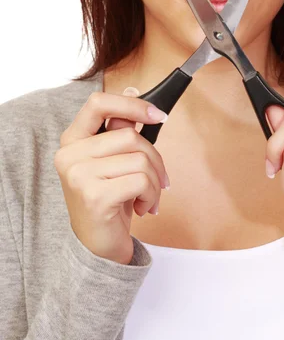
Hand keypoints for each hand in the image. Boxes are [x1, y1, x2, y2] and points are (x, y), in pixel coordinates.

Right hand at [54, 89, 168, 264]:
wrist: (98, 246)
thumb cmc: (110, 199)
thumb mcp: (114, 161)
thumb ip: (120, 129)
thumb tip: (135, 93)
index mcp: (72, 139)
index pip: (98, 103)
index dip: (131, 104)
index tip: (158, 115)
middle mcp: (69, 155)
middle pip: (130, 136)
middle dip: (154, 158)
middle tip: (158, 180)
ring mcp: (79, 175)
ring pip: (139, 158)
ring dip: (155, 181)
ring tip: (148, 197)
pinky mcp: (94, 196)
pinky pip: (141, 181)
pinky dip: (151, 195)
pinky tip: (142, 208)